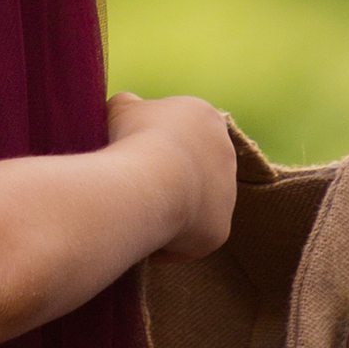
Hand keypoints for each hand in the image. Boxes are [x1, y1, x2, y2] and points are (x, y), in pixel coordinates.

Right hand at [110, 89, 239, 258]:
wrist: (152, 182)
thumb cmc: (134, 139)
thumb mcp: (120, 108)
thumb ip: (128, 106)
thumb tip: (127, 107)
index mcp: (205, 118)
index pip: (183, 132)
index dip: (155, 144)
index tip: (133, 155)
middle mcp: (225, 153)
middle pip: (193, 169)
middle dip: (168, 178)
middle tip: (134, 187)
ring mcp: (227, 194)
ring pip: (193, 206)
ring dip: (170, 211)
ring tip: (136, 212)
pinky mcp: (220, 229)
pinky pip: (188, 239)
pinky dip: (166, 241)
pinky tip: (142, 236)